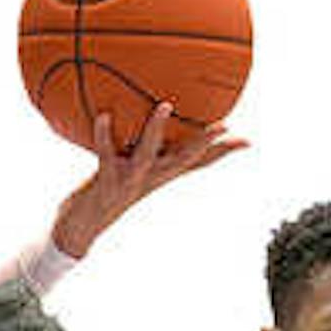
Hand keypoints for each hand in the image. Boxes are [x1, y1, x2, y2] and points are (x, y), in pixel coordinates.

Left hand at [50, 102, 247, 257]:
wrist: (84, 224)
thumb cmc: (109, 189)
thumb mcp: (132, 170)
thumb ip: (143, 147)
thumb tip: (152, 123)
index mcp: (161, 174)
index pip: (197, 164)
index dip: (221, 153)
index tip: (246, 141)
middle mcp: (151, 178)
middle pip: (184, 160)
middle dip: (205, 144)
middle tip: (224, 126)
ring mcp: (130, 179)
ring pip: (148, 153)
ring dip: (156, 130)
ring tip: (164, 105)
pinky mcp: (106, 179)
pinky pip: (105, 153)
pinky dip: (104, 135)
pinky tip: (103, 114)